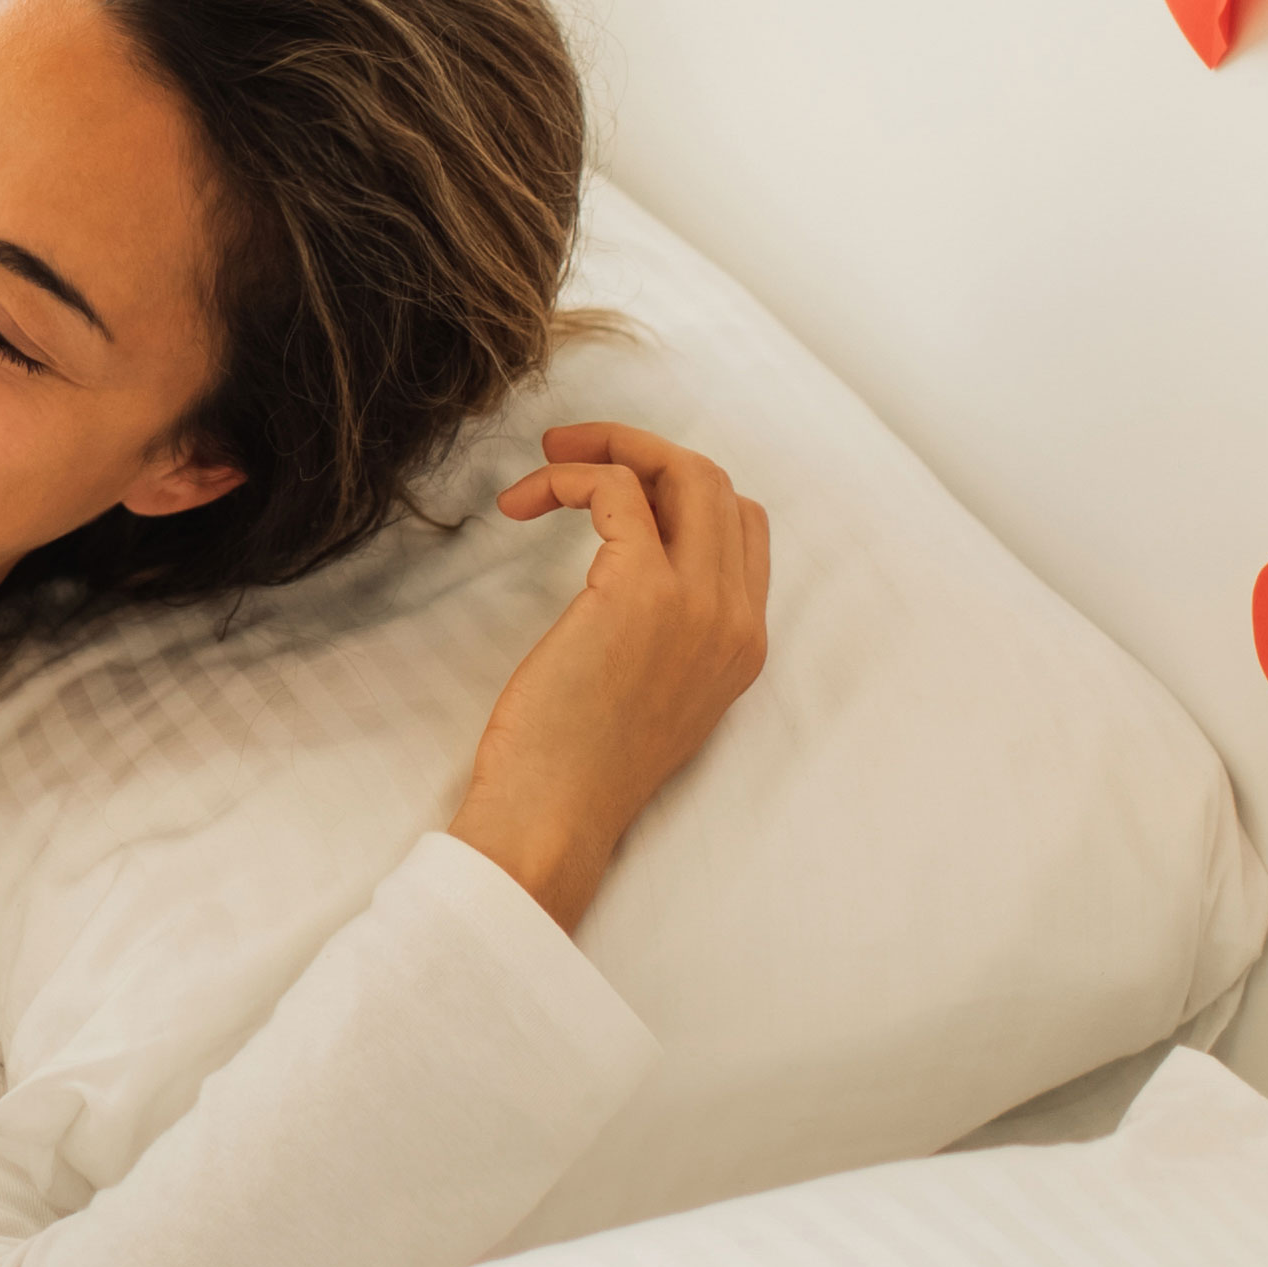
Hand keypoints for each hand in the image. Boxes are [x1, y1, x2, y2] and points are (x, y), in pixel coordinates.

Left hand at [451, 420, 772, 929]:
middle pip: (718, 483)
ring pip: (682, 471)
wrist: (553, 818)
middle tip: (571, 453)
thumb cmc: (576, 767)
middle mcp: (734, 618)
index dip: (681, 491)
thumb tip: (623, 569)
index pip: (746, 526)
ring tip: (546, 461)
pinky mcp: (641, 591)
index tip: (618, 492)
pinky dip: (569, 477)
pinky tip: (522, 504)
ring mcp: (697, 603)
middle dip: (645, 450)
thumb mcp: (649, 694)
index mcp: (743, 644)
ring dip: (609, 448)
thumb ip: (664, 633)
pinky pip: (617, 488)